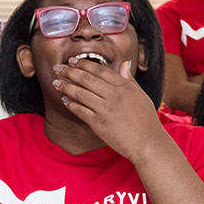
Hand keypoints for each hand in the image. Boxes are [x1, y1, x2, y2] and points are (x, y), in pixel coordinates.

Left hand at [52, 58, 168, 162]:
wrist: (148, 143)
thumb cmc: (146, 121)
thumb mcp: (141, 95)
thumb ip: (129, 79)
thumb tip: (124, 64)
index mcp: (124, 86)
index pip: (100, 70)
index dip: (83, 64)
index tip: (73, 60)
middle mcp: (114, 95)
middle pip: (87, 79)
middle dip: (70, 71)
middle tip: (58, 67)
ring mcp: (105, 109)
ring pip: (81, 93)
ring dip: (66, 86)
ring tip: (56, 82)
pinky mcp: (99, 123)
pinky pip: (81, 110)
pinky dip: (71, 104)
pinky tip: (64, 99)